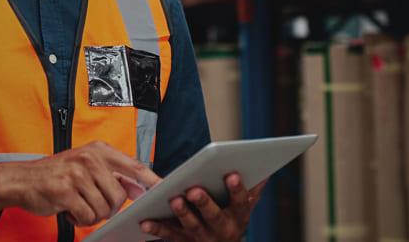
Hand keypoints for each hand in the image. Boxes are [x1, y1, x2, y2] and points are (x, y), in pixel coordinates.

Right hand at [0, 141, 161, 225]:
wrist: (19, 180)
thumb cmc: (55, 175)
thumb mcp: (85, 166)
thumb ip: (112, 175)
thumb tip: (139, 188)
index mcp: (98, 150)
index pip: (134, 165)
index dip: (151, 180)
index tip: (166, 189)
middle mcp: (89, 158)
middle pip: (119, 195)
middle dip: (109, 208)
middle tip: (92, 204)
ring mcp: (77, 174)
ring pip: (103, 208)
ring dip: (92, 214)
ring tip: (77, 205)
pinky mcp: (65, 191)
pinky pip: (87, 216)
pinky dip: (80, 219)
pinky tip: (69, 210)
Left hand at [139, 172, 263, 241]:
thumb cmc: (230, 222)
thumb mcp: (243, 210)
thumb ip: (251, 192)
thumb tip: (264, 173)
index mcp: (238, 217)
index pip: (240, 202)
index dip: (237, 189)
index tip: (232, 174)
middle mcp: (221, 229)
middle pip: (213, 215)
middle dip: (204, 202)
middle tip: (194, 190)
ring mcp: (201, 237)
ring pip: (191, 226)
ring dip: (182, 214)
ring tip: (174, 200)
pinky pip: (169, 235)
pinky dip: (157, 228)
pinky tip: (144, 221)